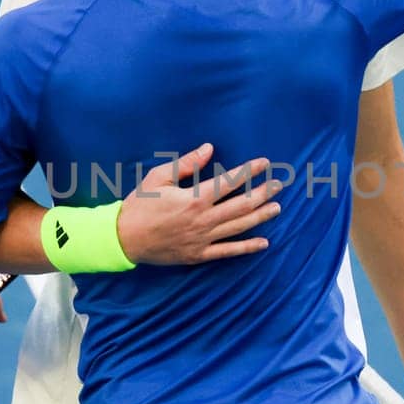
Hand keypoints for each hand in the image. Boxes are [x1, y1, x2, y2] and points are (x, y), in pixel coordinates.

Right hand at [117, 143, 281, 265]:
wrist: (124, 238)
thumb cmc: (140, 203)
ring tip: (277, 207)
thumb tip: (209, 148)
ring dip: (260, 217)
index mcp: (194, 198)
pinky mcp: (199, 254)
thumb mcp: (159, 177)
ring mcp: (203, 239)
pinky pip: (228, 251)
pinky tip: (263, 242)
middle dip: (262, 193)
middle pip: (241, 205)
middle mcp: (203, 220)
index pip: (230, 182)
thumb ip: (187, 164)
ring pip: (239, 227)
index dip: (250, 171)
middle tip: (279, 185)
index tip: (264, 163)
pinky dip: (247, 247)